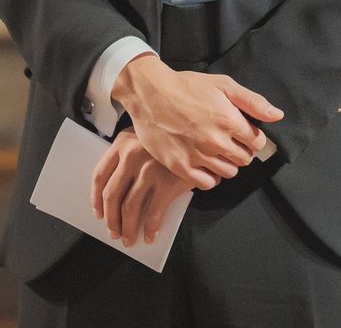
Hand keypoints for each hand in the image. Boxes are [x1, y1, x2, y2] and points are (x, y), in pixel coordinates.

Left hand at [91, 125, 210, 247]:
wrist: (208, 136)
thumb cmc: (179, 138)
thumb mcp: (150, 139)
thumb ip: (135, 157)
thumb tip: (120, 194)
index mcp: (123, 142)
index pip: (100, 175)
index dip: (96, 199)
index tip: (98, 212)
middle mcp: (133, 155)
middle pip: (112, 195)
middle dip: (111, 219)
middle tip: (114, 232)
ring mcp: (150, 169)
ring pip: (129, 207)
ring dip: (127, 228)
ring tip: (129, 239)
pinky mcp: (168, 182)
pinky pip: (153, 213)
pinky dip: (149, 228)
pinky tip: (149, 236)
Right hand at [111, 53, 282, 188]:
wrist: (150, 93)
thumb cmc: (188, 86)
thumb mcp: (224, 85)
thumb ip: (253, 102)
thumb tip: (278, 116)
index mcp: (229, 121)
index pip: (258, 142)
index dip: (254, 138)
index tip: (246, 134)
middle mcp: (215, 141)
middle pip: (245, 159)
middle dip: (243, 151)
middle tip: (231, 141)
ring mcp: (197, 156)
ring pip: (228, 172)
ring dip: (228, 164)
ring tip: (218, 152)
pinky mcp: (179, 166)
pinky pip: (206, 183)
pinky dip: (210, 177)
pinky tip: (206, 164)